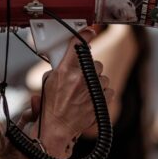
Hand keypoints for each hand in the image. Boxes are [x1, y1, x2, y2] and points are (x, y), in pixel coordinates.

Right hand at [30, 28, 113, 156]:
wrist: (58, 127)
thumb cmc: (51, 106)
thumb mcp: (49, 81)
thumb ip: (59, 67)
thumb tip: (69, 58)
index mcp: (66, 70)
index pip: (78, 45)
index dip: (86, 35)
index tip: (90, 31)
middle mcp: (81, 77)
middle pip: (94, 62)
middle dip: (89, 68)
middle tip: (80, 77)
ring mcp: (93, 89)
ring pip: (102, 76)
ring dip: (95, 82)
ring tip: (84, 91)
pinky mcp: (101, 101)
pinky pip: (108, 89)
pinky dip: (102, 93)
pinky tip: (92, 98)